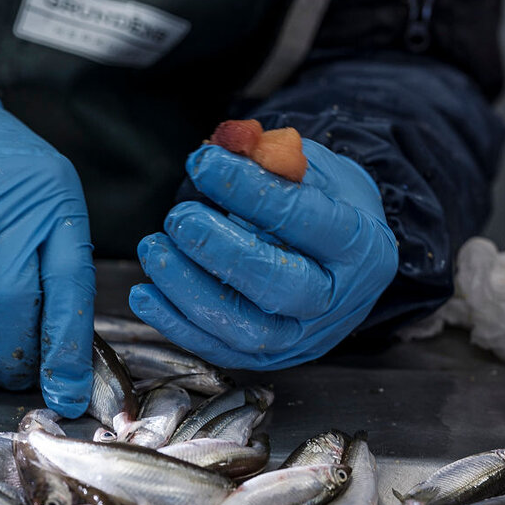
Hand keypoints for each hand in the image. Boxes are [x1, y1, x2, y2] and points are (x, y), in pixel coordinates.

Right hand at [0, 80, 94, 414]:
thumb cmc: (4, 179)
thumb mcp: (49, 205)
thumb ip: (55, 273)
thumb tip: (60, 364)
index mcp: (53, 206)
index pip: (68, 291)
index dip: (66, 353)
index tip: (65, 398)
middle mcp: (4, 207)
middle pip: (12, 305)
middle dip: (12, 355)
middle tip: (10, 371)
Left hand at [129, 138, 398, 369]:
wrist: (345, 261)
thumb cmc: (327, 207)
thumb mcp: (313, 171)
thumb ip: (272, 158)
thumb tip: (223, 146)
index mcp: (358, 244)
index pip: (305, 219)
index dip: (249, 191)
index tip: (203, 164)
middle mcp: (336, 299)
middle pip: (279, 283)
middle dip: (219, 250)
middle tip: (179, 218)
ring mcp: (302, 335)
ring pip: (245, 328)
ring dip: (188, 290)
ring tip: (155, 249)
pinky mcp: (268, 358)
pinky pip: (218, 349)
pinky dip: (175, 324)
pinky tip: (145, 294)